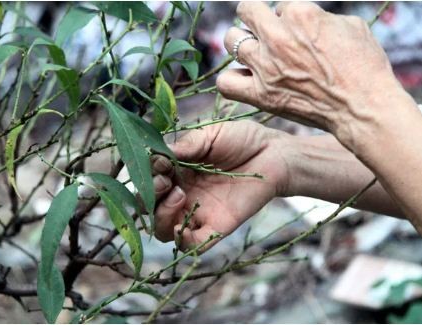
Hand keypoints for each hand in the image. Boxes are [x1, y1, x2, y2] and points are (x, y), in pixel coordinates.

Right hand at [152, 120, 289, 251]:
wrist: (274, 154)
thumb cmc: (243, 140)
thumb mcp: (210, 134)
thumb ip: (186, 145)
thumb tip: (157, 154)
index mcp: (178, 171)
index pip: (149, 180)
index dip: (148, 174)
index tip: (161, 162)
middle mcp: (183, 193)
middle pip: (150, 207)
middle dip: (147, 196)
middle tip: (164, 182)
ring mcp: (198, 212)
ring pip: (164, 229)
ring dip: (161, 216)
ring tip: (178, 195)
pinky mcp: (216, 227)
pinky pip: (192, 244)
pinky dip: (181, 241)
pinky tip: (181, 227)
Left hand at [217, 2, 405, 150]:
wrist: (363, 107)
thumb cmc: (364, 66)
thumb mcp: (349, 26)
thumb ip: (319, 17)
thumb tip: (305, 19)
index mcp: (299, 14)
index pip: (279, 5)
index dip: (287, 17)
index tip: (296, 31)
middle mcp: (277, 37)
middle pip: (246, 11)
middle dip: (256, 18)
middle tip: (265, 32)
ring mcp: (265, 66)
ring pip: (230, 41)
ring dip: (240, 43)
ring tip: (252, 52)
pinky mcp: (261, 94)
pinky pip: (226, 83)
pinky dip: (231, 79)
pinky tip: (243, 78)